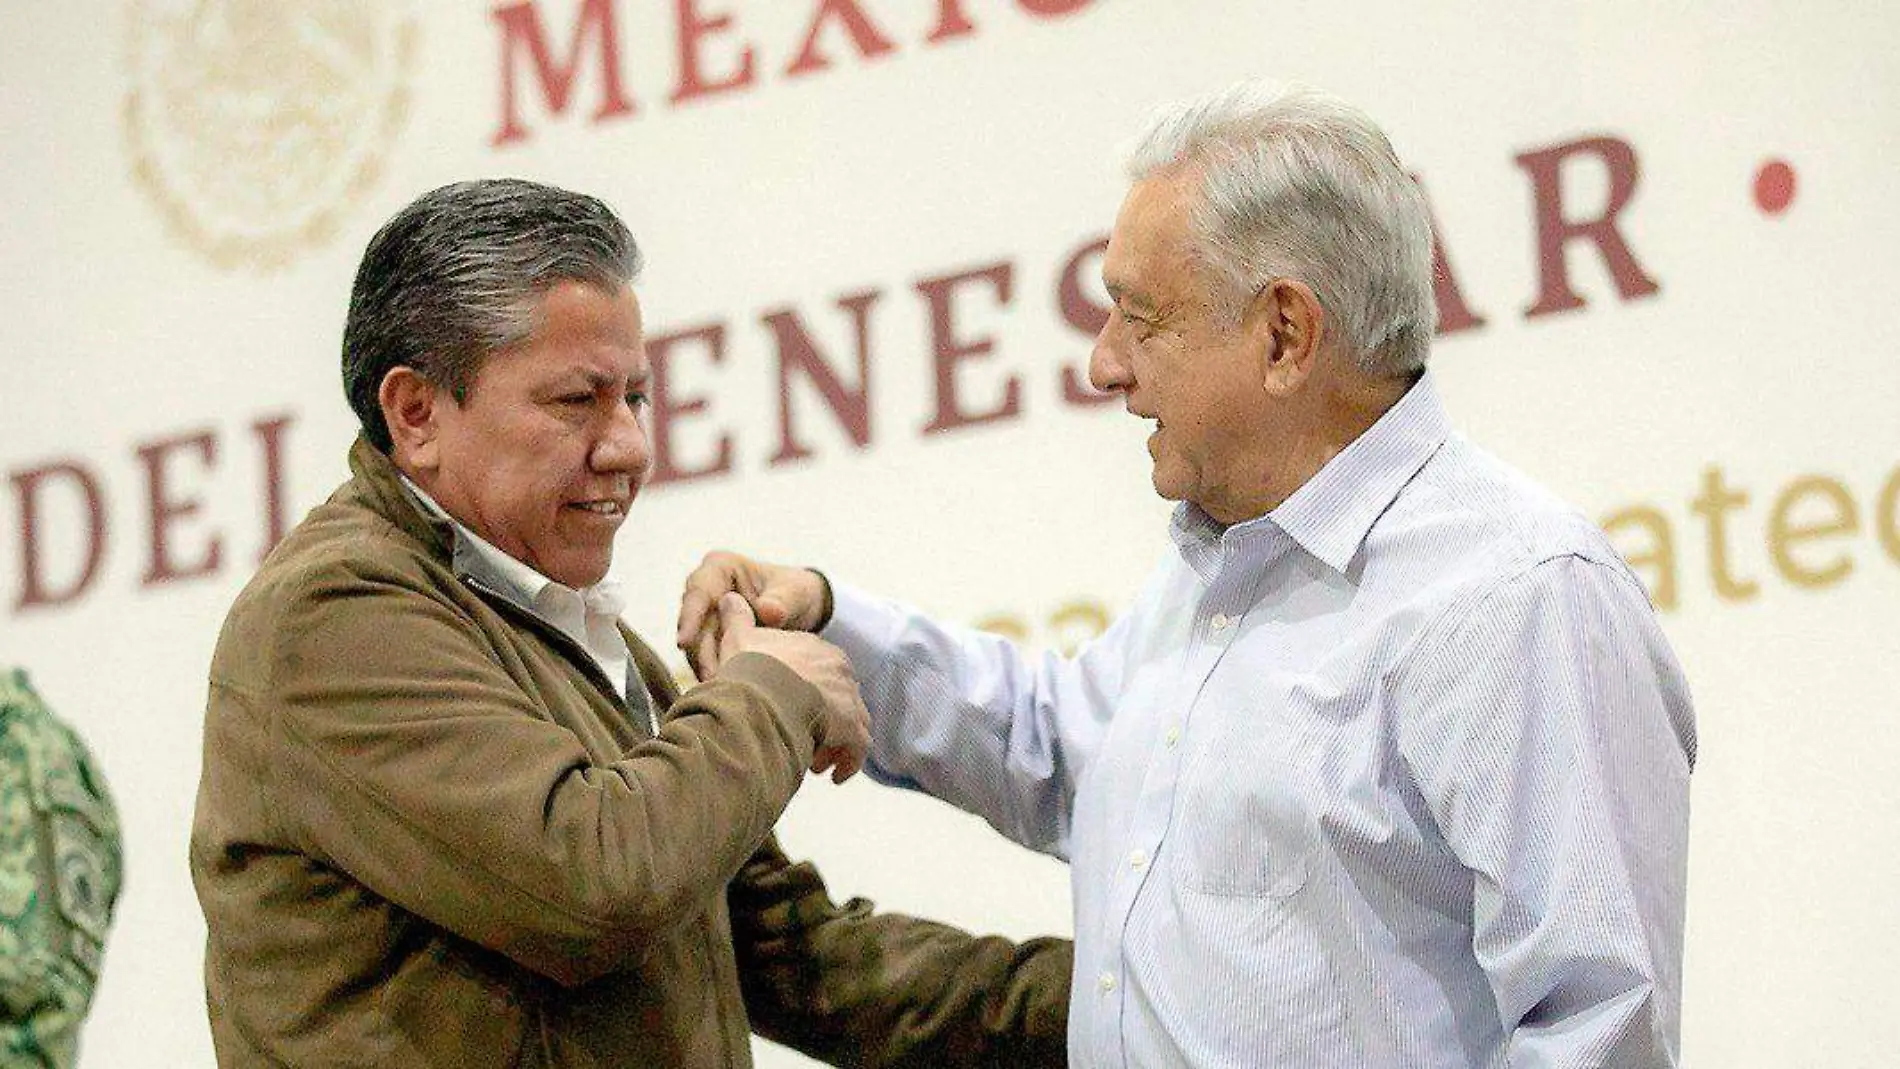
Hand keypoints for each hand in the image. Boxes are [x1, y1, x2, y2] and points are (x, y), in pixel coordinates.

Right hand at [677, 551, 827, 679]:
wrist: (802, 609)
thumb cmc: (797, 592)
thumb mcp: (796, 592)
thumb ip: (782, 601)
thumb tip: (768, 611)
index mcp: (720, 568)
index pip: (698, 591)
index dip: (689, 617)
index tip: (684, 641)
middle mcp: (707, 591)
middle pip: (692, 624)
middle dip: (700, 652)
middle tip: (712, 677)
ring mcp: (706, 617)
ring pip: (695, 646)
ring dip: (706, 667)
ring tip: (721, 687)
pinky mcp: (710, 640)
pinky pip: (706, 659)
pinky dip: (716, 673)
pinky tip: (727, 689)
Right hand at [711, 593, 868, 783]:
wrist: (760, 693)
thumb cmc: (746, 669)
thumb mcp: (738, 638)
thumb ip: (737, 618)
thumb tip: (729, 597)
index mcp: (817, 648)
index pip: (822, 673)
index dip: (808, 695)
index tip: (791, 713)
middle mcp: (839, 671)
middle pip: (840, 700)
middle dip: (824, 723)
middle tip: (805, 743)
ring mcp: (848, 698)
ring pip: (852, 726)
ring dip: (835, 744)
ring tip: (815, 762)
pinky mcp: (852, 727)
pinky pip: (858, 749)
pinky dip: (848, 762)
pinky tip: (834, 776)